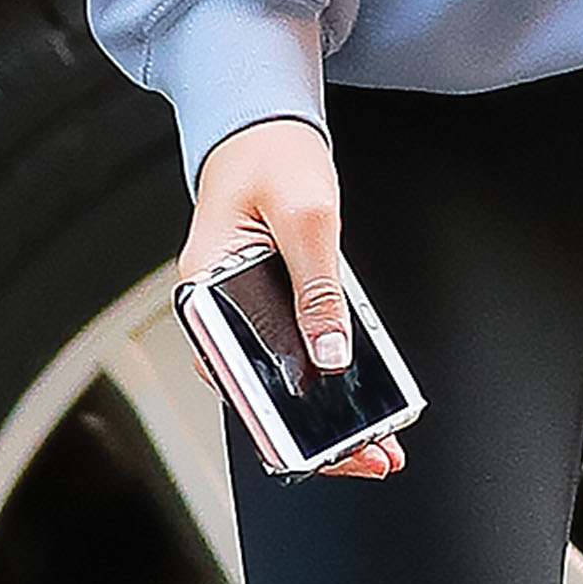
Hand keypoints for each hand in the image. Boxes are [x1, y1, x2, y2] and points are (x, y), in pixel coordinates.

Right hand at [180, 116, 403, 481]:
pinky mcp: (269, 306)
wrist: (264, 126)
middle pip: (263, 394)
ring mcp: (242, 313)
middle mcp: (216, 314)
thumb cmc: (271, 158)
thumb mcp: (307, 216)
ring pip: (282, 380)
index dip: (286, 428)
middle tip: (373, 457)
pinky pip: (296, 352)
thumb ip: (319, 288)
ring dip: (328, 412)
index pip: (240, 384)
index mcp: (204, 296)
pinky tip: (364, 397)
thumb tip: (333, 355)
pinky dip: (329, 376)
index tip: (330, 453)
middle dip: (318, 435)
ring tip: (378, 440)